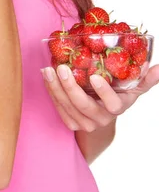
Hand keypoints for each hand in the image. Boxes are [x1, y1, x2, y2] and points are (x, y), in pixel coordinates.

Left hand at [41, 63, 158, 131]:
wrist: (103, 115)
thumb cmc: (118, 94)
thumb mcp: (133, 87)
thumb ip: (145, 78)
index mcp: (117, 108)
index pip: (113, 104)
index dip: (104, 92)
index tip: (94, 76)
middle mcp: (101, 119)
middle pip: (83, 106)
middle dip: (70, 87)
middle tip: (61, 68)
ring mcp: (85, 123)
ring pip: (67, 107)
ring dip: (55, 88)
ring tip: (47, 69)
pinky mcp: (71, 123)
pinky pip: (59, 109)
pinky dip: (51, 93)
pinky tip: (47, 78)